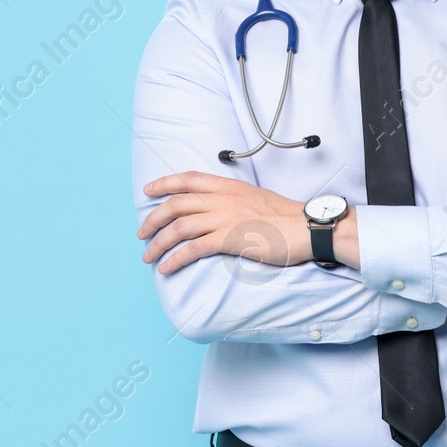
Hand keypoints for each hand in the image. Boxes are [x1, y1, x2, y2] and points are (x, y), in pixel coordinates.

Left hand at [138, 171, 310, 275]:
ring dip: (158, 242)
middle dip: (153, 219)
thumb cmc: (285, 216)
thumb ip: (232, 199)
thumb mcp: (254, 196)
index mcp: (228, 185)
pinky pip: (192, 249)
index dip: (164, 183)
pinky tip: (166, 267)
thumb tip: (217, 209)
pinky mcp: (228, 239)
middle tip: (141, 232)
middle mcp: (222, 198)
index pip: (187, 178)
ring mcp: (224, 218)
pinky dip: (175, 258)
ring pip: (179, 227)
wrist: (305, 228)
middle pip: (175, 204)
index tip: (148, 190)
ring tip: (148, 255)